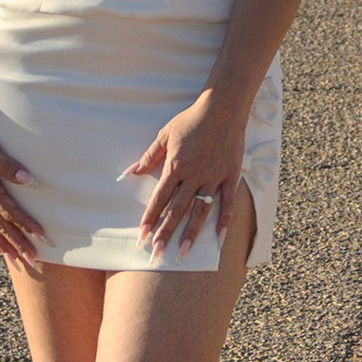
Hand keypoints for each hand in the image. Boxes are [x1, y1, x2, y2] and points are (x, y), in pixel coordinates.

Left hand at [122, 90, 244, 262]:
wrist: (222, 108)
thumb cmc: (191, 120)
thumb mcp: (165, 135)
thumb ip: (149, 156)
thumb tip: (131, 172)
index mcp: (176, 166)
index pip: (160, 198)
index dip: (150, 218)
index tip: (141, 236)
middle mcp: (194, 176)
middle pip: (177, 210)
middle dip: (165, 233)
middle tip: (156, 254)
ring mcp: (214, 178)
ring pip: (200, 211)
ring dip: (191, 234)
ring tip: (183, 253)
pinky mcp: (231, 176)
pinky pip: (227, 203)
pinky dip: (224, 221)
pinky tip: (219, 239)